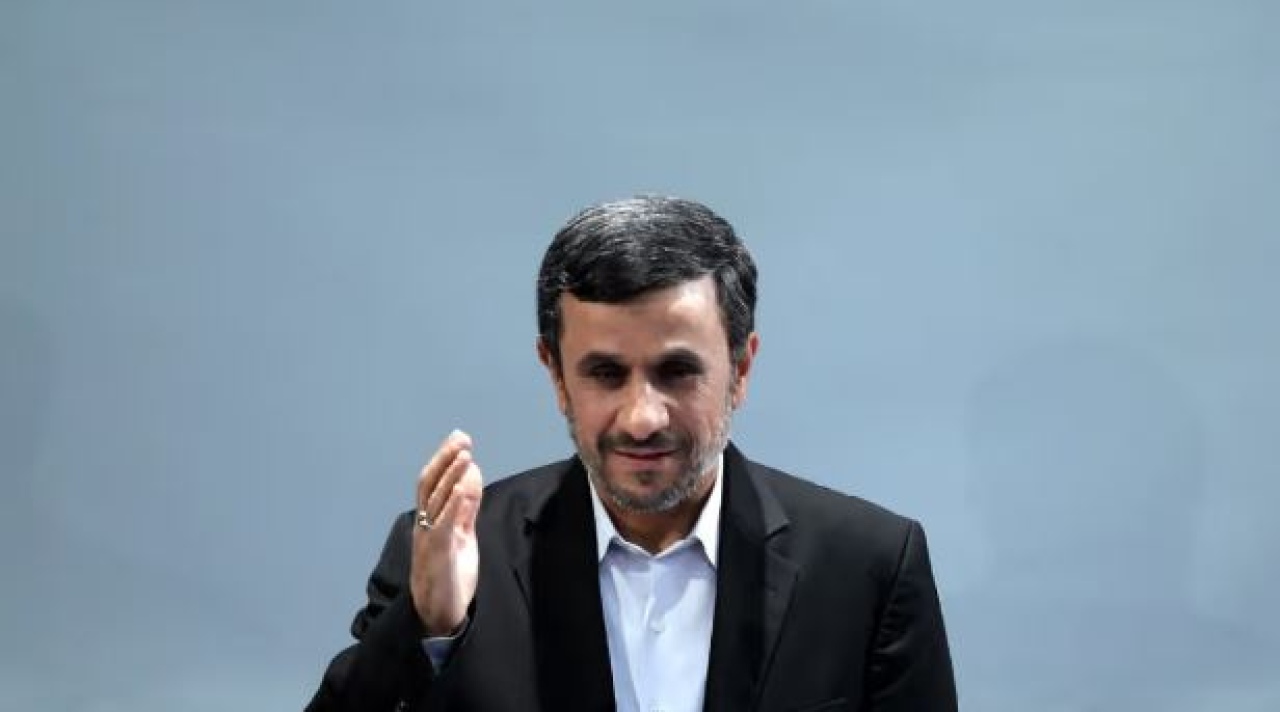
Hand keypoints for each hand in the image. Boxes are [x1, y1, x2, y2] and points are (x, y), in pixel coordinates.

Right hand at [410, 429, 482, 635]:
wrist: (438, 615)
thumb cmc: (450, 575)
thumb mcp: (463, 535)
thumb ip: (467, 507)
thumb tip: (472, 474)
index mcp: (430, 520)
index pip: (433, 483)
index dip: (444, 459)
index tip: (460, 439)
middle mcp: (425, 525)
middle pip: (430, 485)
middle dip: (445, 459)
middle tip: (461, 438)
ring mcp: (429, 539)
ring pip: (435, 501)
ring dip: (451, 475)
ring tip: (465, 455)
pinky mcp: (438, 554)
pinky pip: (443, 524)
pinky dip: (453, 504)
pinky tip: (462, 487)